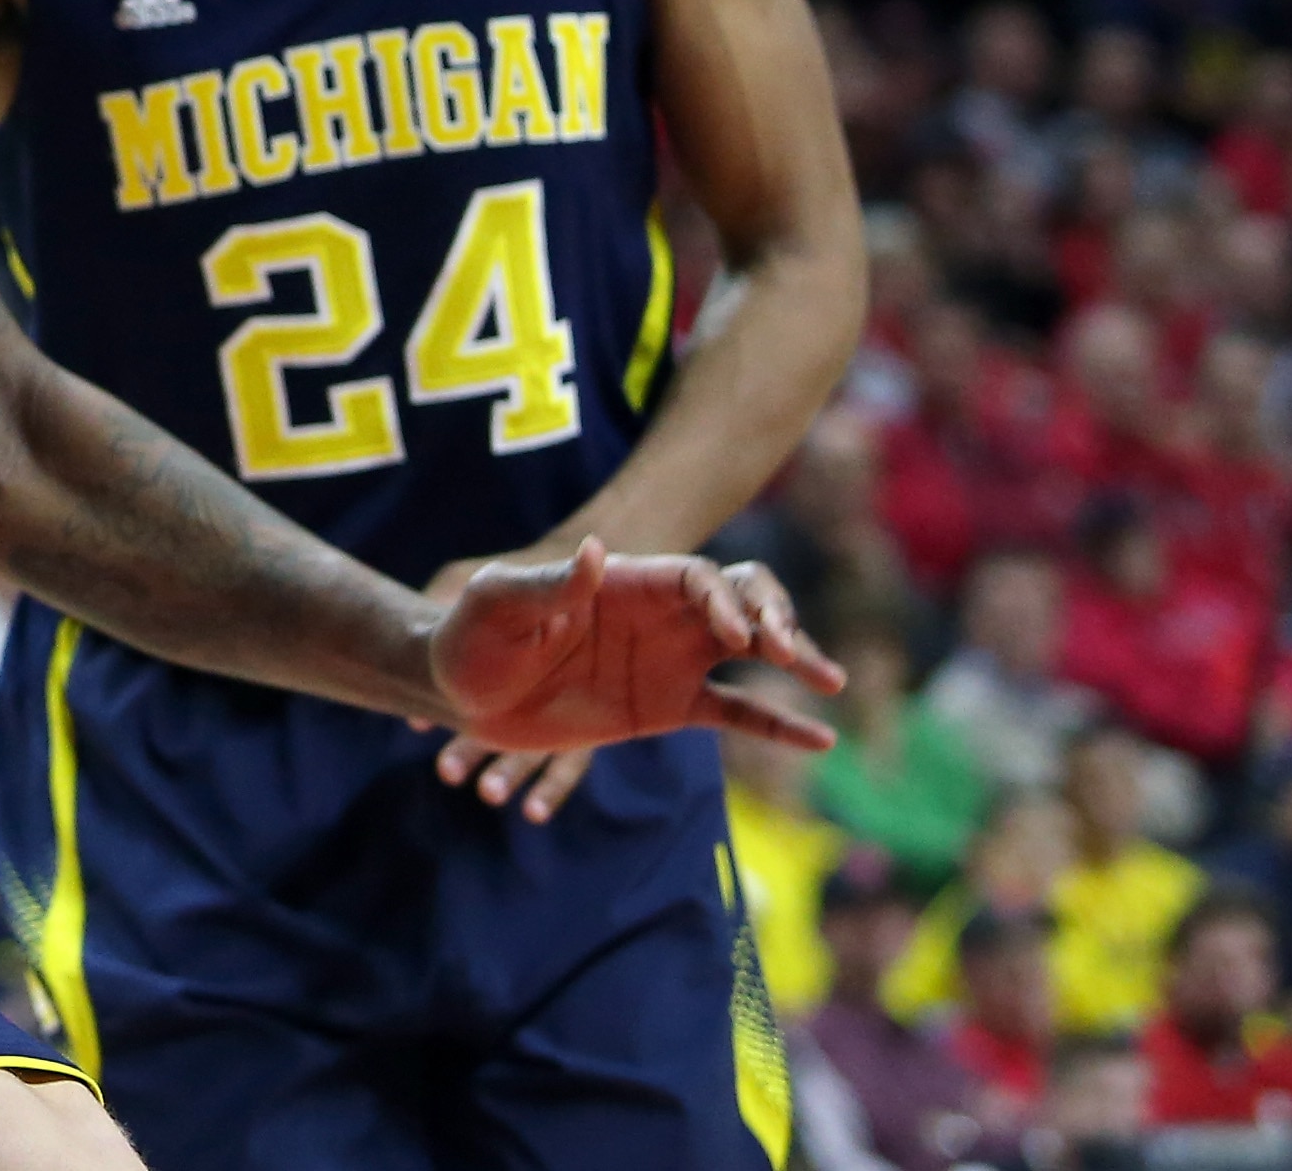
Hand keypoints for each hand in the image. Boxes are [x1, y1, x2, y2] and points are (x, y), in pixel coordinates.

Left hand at [418, 541, 845, 820]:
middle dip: (774, 618)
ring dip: (793, 659)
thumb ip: (550, 584)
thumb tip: (596, 552)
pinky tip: (819, 739)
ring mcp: (668, 660)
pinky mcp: (667, 707)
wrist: (461, 692)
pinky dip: (777, 724)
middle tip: (788, 654)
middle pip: (739, 601)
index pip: (698, 578)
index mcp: (626, 582)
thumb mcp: (501, 602)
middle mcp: (658, 615)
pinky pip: (734, 712)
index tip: (736, 640)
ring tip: (830, 682)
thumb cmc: (473, 634)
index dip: (726, 601)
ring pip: (750, 653)